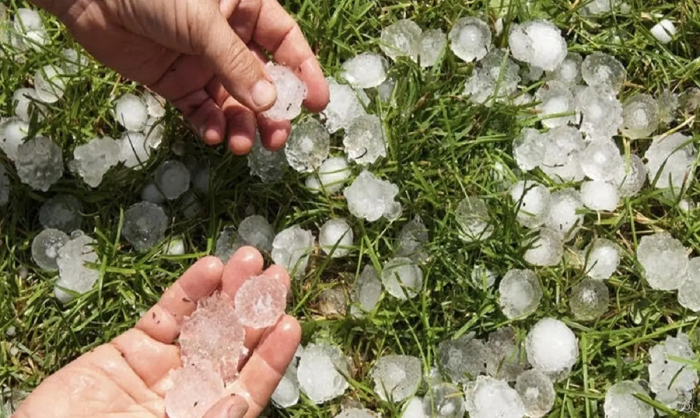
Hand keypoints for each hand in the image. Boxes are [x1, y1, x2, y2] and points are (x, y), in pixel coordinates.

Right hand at [13, 247, 299, 417]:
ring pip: (204, 323)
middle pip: (233, 346)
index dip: (272, 357)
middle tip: (277, 276)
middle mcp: (191, 392)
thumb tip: (240, 403)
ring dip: (228, 291)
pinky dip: (187, 291)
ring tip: (250, 261)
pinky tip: (209, 268)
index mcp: (204, 416)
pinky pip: (166, 316)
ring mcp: (162, 367)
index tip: (291, 325)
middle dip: (256, 311)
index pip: (249, 386)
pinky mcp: (131, 348)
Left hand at [34, 0, 328, 153]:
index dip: (304, 73)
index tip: (317, 104)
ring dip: (241, 124)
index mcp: (244, 10)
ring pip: (233, 102)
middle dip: (271, 111)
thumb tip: (268, 103)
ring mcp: (202, 64)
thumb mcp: (202, 22)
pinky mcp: (175, 84)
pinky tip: (214, 136)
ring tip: (242, 144)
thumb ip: (236, 63)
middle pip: (262, 81)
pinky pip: (200, 110)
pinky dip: (210, 125)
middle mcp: (228, 39)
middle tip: (277, 138)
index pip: (285, 44)